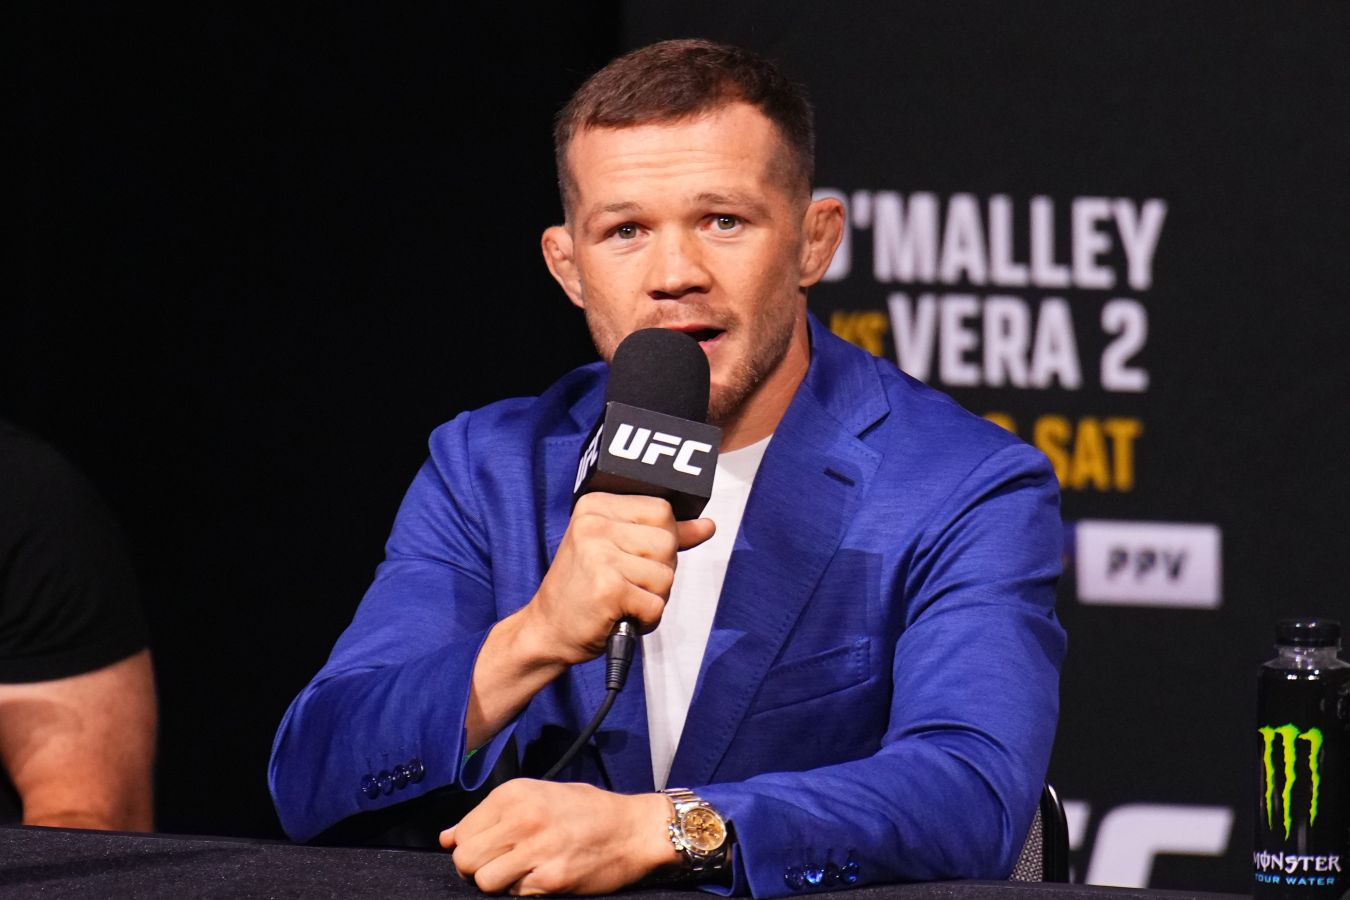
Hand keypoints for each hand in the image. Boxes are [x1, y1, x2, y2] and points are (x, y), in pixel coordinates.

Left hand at [439, 779, 678, 894]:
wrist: (634, 829)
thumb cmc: (588, 811)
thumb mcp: (537, 796)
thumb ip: (491, 815)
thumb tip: (447, 838)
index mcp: (514, 793)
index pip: (461, 832)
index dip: (469, 845)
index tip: (488, 847)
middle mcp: (522, 818)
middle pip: (465, 859)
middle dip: (477, 867)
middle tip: (502, 863)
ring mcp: (536, 850)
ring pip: (483, 881)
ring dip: (498, 882)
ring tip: (521, 871)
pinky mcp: (551, 879)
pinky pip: (515, 894)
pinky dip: (524, 890)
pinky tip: (543, 875)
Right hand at [522, 493, 714, 665]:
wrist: (547, 631)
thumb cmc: (583, 590)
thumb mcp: (617, 549)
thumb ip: (663, 534)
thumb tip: (707, 525)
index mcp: (595, 506)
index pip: (661, 509)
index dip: (662, 539)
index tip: (636, 556)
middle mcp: (593, 526)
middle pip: (668, 541)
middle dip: (659, 571)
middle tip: (626, 582)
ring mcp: (599, 557)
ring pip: (666, 575)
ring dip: (653, 597)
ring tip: (622, 599)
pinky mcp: (608, 590)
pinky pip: (656, 605)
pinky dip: (646, 619)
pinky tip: (622, 616)